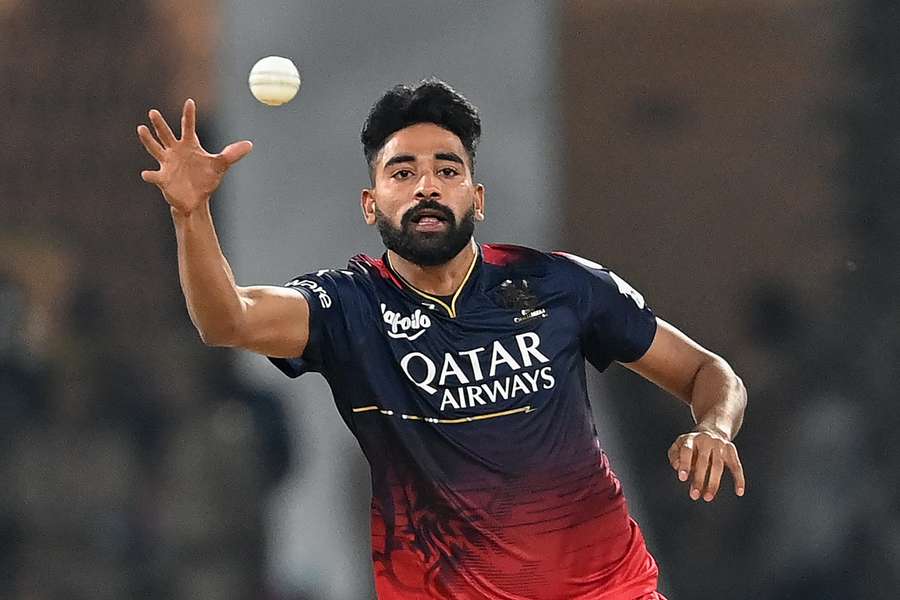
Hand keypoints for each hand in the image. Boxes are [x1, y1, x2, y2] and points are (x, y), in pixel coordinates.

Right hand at [137, 99, 251, 213]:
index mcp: (189, 145)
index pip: (188, 126)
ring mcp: (167, 163)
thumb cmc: (206, 178)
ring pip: (155, 149)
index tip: (190, 102)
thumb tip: (249, 144)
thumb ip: (232, 154)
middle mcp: (175, 151)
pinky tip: (146, 174)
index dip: (189, 114)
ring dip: (148, 140)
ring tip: (141, 129)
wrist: (197, 198)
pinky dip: (150, 175)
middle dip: (159, 124)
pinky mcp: (163, 178)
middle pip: (165, 134)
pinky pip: (154, 175)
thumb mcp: (220, 165)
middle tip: (153, 112)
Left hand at [668, 427, 744, 501]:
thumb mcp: (679, 445)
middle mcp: (706, 441)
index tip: (682, 478)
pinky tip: (739, 492)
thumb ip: (674, 456)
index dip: (685, 464)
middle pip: (703, 462)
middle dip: (698, 479)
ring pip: (718, 466)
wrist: (713, 430)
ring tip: (708, 497)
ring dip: (713, 484)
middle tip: (694, 495)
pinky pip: (736, 467)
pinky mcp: (731, 451)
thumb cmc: (692, 444)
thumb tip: (678, 468)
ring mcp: (720, 445)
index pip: (687, 451)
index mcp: (691, 439)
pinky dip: (739, 479)